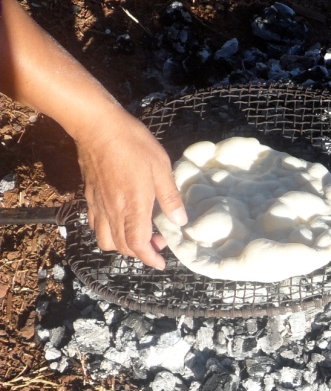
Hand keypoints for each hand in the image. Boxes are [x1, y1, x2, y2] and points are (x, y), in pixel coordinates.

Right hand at [76, 110, 187, 268]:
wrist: (97, 126)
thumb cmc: (134, 145)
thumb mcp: (162, 168)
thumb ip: (170, 198)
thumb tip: (180, 221)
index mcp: (134, 207)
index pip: (138, 245)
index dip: (150, 258)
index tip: (161, 263)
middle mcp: (113, 211)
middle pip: (122, 246)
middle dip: (141, 253)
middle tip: (158, 243)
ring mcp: (98, 204)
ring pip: (105, 239)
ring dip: (122, 245)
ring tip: (139, 234)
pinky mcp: (89, 196)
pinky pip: (95, 224)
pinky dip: (107, 231)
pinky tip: (121, 220)